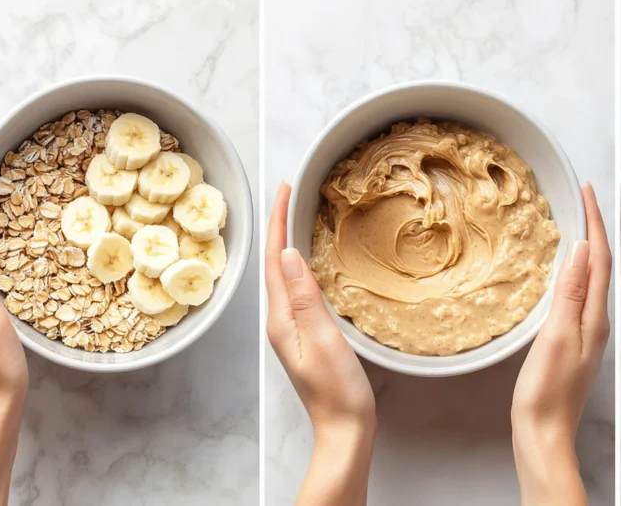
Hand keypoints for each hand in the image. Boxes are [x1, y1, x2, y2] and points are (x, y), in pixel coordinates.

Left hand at [265, 182, 374, 505]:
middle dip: (279, 226)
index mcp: (282, 319)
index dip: (278, 222)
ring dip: (288, 244)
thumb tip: (291, 255)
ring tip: (294, 217)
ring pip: (285, 275)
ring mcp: (292, 329)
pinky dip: (300, 267)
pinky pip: (298, 290)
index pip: (276, 260)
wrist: (344, 430)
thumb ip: (306, 298)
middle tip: (288, 193)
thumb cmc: (337, 391)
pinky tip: (310, 263)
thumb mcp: (323, 340)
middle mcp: (281, 321)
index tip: (283, 190)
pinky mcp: (306, 336)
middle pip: (275, 264)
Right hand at [511, 184, 610, 505]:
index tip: (588, 190)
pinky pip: (576, 296)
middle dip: (593, 229)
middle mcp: (595, 322)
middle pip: (599, 265)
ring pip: (589, 280)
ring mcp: (584, 334)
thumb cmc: (546, 391)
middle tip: (582, 198)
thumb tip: (581, 250)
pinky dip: (572, 273)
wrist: (542, 434)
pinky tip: (562, 273)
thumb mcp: (557, 336)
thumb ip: (569, 293)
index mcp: (594, 318)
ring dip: (584, 249)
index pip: (599, 259)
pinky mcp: (570, 343)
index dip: (595, 222)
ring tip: (575, 224)